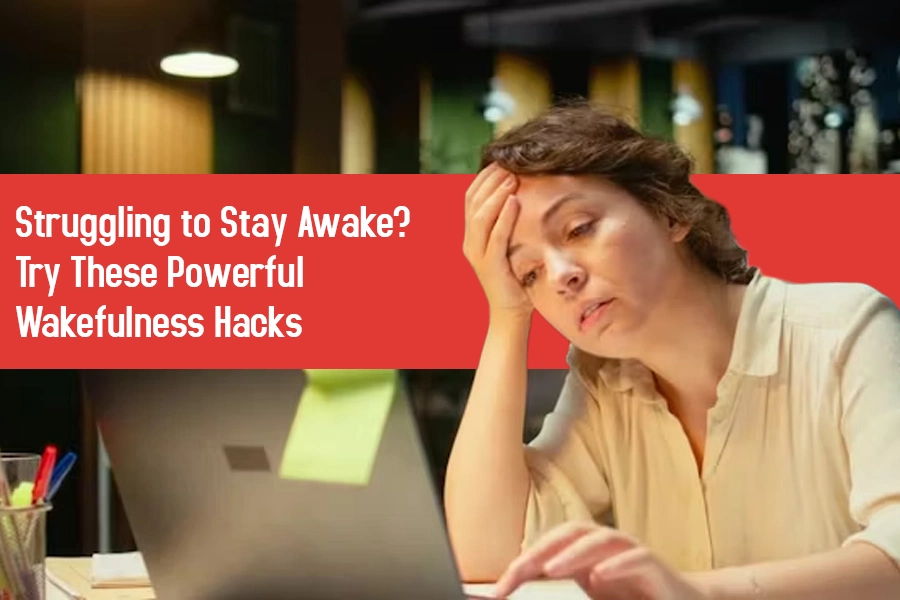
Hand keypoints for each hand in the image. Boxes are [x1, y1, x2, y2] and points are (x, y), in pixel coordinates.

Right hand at [463, 163, 532, 318]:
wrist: (510, 314)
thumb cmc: (516, 278)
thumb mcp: (510, 245)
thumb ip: (509, 224)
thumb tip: (523, 194)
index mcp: (471, 235)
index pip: (471, 197)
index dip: (484, 177)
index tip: (502, 161)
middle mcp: (469, 242)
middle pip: (472, 202)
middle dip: (490, 180)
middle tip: (509, 163)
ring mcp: (477, 255)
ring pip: (480, 216)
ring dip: (496, 194)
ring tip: (512, 178)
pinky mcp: (490, 266)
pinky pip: (495, 237)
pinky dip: (504, 217)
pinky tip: (514, 201)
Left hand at [493, 522, 710, 599]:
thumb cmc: (630, 598)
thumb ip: (562, 596)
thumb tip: (522, 598)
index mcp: (585, 552)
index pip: (549, 547)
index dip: (523, 563)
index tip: (500, 590)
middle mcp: (605, 545)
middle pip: (569, 534)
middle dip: (541, 550)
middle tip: (517, 572)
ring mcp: (629, 551)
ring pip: (599, 539)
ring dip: (572, 552)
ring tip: (550, 568)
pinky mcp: (654, 566)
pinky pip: (636, 558)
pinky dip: (616, 565)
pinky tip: (599, 576)